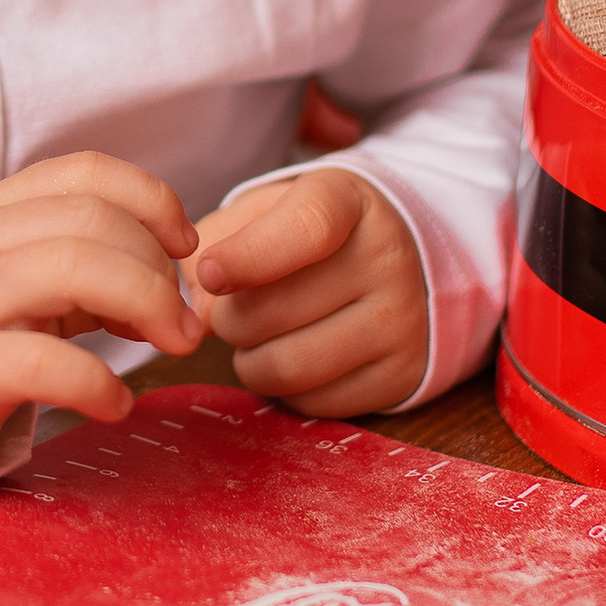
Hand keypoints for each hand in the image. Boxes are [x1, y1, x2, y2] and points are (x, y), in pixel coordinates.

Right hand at [0, 152, 203, 474]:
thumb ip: (86, 257)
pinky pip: (48, 364)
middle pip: (93, 221)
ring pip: (75, 271)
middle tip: (183, 321)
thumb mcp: (21, 278)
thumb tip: (172, 270)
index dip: (153, 200)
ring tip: (170, 347)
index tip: (185, 246)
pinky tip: (115, 405)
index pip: (85, 172)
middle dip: (159, 269)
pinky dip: (100, 384)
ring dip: (148, 308)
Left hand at [188, 169, 427, 415]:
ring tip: (261, 338)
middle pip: (272, 312)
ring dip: (250, 361)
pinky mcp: (402, 375)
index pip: (305, 229)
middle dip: (230, 319)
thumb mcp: (264, 209)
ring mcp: (401, 320)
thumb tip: (202, 316)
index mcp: (348, 202)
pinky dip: (286, 389)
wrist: (403, 265)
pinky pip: (312, 403)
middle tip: (237, 310)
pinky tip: (297, 357)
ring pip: (287, 368)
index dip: (247, 256)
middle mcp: (386, 258)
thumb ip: (218, 242)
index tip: (211, 273)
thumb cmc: (311, 236)